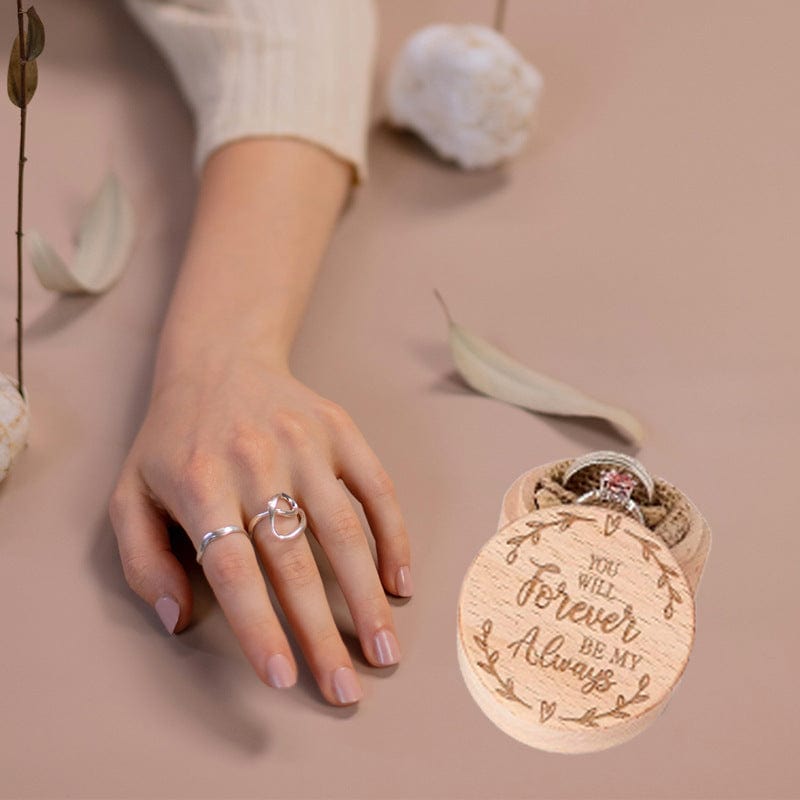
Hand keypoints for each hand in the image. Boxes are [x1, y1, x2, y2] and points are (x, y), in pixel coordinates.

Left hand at [108, 352, 412, 704]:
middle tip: (346, 690)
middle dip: (323, 633)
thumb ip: (142, 561)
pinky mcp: (341, 430)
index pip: (234, 569)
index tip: (285, 679)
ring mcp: (306, 443)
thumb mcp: (129, 494)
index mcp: (199, 483)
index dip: (260, 627)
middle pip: (295, 561)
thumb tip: (177, 621)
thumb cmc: (174, 439)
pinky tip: (400, 580)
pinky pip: (377, 487)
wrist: (220, 361)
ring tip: (385, 650)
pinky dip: (395, 535)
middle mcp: (257, 462)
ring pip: (344, 530)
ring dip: (369, 595)